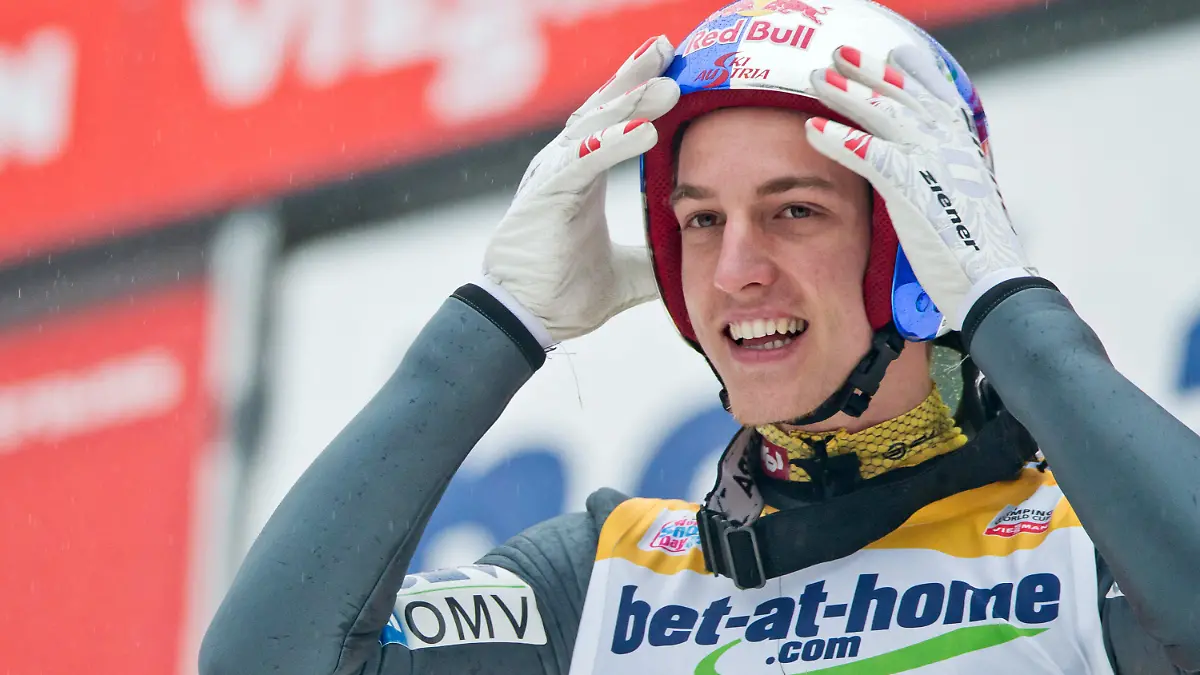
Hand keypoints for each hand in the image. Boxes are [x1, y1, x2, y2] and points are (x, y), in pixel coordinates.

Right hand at [483, 36, 679, 342]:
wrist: (526, 321)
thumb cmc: (563, 294)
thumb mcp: (626, 273)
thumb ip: (652, 258)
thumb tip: (686, 260)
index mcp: (582, 177)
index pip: (612, 122)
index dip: (638, 92)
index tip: (672, 68)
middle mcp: (564, 167)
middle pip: (602, 109)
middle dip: (635, 77)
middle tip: (668, 49)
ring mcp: (551, 177)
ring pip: (593, 127)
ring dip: (630, 103)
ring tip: (666, 85)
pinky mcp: (546, 197)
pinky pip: (582, 162)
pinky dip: (612, 144)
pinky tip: (644, 131)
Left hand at [804, 44, 1036, 330]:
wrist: (990, 284)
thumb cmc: (974, 253)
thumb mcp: (963, 201)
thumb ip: (946, 175)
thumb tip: (930, 165)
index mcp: (963, 147)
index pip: (937, 95)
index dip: (913, 72)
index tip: (895, 53)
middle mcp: (950, 144)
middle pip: (903, 96)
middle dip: (869, 72)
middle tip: (839, 55)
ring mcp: (932, 162)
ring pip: (882, 115)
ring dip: (847, 95)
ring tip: (818, 79)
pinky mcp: (911, 186)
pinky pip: (867, 153)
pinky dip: (839, 139)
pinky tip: (812, 128)